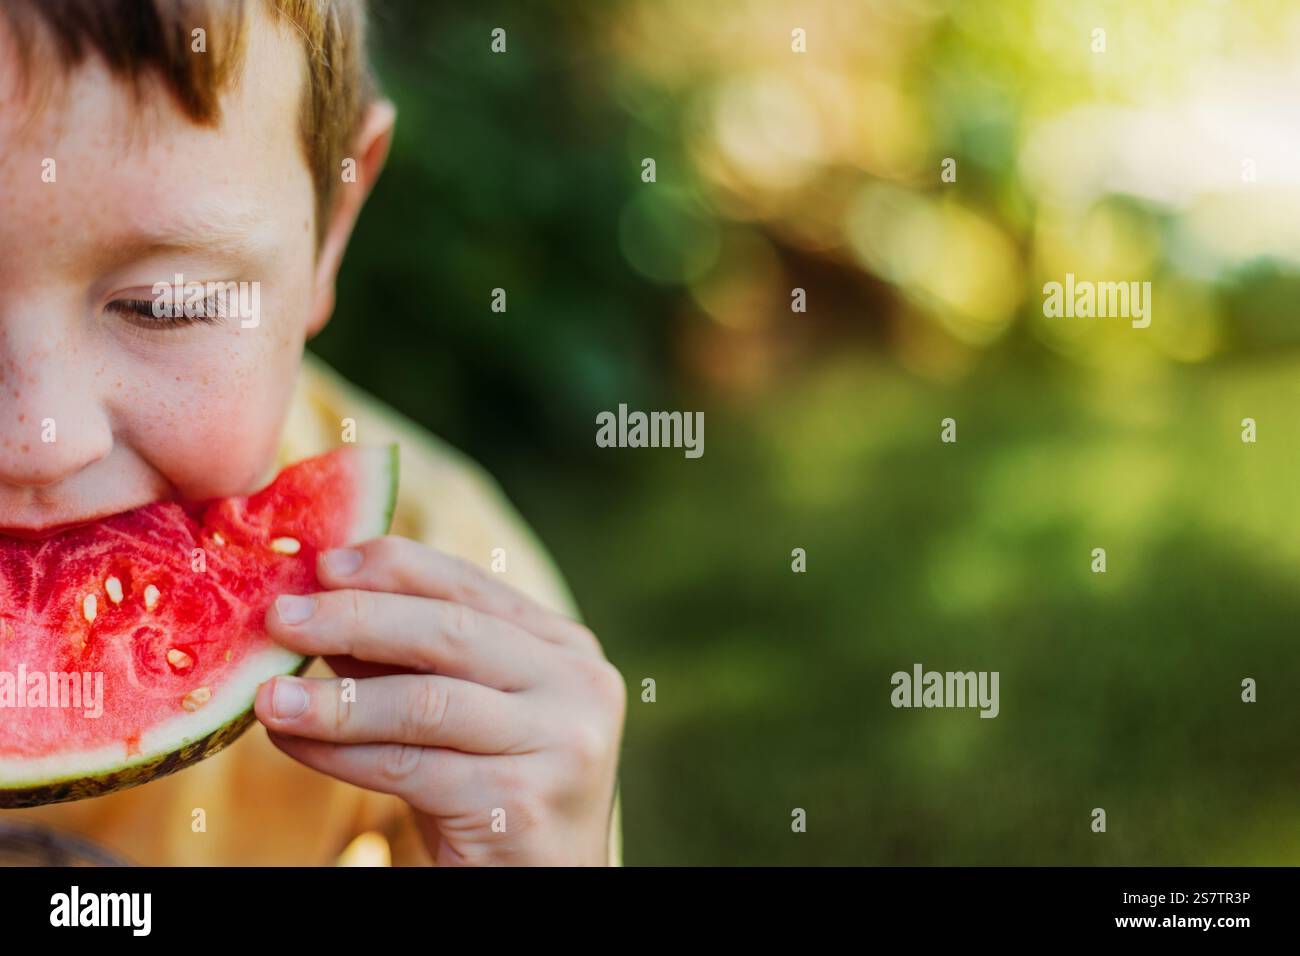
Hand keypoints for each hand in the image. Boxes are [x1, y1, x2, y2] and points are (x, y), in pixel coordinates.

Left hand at [252, 535, 625, 865]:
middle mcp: (578, 685)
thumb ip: (409, 659)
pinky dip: (341, 754)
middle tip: (281, 618)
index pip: (472, 587)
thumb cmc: (492, 794)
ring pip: (426, 702)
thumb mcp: (461, 713)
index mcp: (567, 649)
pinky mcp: (523, 802)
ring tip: (268, 696)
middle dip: (356, 618)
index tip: (323, 562)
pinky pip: (410, 767)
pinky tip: (295, 742)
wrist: (541, 889)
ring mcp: (561, 743)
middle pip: (451, 632)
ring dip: (336, 698)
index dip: (395, 568)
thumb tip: (320, 601)